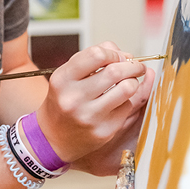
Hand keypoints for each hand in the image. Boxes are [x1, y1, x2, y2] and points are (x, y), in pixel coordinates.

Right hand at [34, 42, 152, 163]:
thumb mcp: (68, 74)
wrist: (53, 136)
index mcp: (62, 79)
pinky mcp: (103, 131)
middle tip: (137, 67)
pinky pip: (127, 107)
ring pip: (127, 89)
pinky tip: (117, 102)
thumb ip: (93, 58)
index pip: (96, 55)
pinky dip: (126, 101)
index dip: (113, 52)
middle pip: (115, 71)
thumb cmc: (64, 99)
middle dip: (132, 65)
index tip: (118, 56)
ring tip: (130, 82)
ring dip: (133, 82)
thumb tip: (126, 56)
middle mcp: (74, 98)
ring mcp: (89, 116)